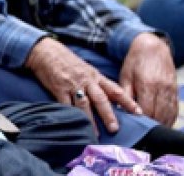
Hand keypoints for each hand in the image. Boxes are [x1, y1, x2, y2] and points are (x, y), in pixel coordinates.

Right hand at [24, 37, 139, 134]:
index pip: (115, 89)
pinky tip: (74, 123)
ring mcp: (72, 84)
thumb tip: (111, 98)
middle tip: (115, 129)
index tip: (138, 112)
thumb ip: (97, 82)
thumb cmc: (66, 61)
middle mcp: (86, 80)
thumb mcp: (86, 68)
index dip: (127, 101)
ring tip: (95, 133)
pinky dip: (70, 114)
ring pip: (84, 104)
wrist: (45, 51)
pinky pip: (65, 104)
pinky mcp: (58, 88)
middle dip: (109, 115)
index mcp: (95, 75)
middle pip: (101, 99)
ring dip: (90, 120)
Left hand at [120, 33, 177, 125]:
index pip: (147, 109)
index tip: (134, 128)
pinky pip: (174, 109)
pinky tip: (163, 125)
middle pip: (159, 114)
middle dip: (151, 125)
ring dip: (161, 124)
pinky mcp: (175, 91)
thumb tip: (119, 110)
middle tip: (142, 134)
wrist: (153, 47)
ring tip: (152, 133)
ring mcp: (171, 90)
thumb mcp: (125, 75)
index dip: (141, 121)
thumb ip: (124, 93)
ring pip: (168, 113)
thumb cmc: (135, 62)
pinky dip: (170, 119)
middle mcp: (162, 89)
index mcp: (148, 85)